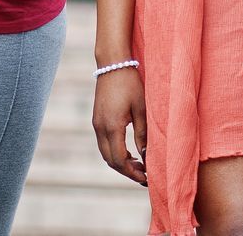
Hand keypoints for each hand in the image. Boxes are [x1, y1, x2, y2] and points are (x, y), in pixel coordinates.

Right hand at [91, 66, 146, 184]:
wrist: (112, 63)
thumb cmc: (130, 83)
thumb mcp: (141, 109)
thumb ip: (142, 134)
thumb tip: (146, 155)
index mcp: (112, 126)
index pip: (119, 160)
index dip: (132, 173)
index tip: (146, 178)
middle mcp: (100, 128)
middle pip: (110, 161)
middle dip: (126, 172)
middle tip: (144, 176)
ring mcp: (96, 124)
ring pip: (106, 153)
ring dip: (120, 163)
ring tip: (139, 165)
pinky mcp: (97, 119)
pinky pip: (104, 144)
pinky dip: (115, 153)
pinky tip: (129, 152)